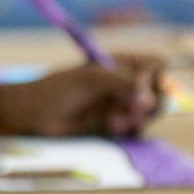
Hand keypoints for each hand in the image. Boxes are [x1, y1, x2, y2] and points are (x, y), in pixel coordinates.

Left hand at [0, 54, 167, 138]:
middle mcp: (126, 83)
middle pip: (160, 92)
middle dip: (149, 103)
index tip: (140, 85)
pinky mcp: (115, 125)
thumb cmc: (58, 89)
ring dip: (136, 119)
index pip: (157, 65)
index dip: (155, 76)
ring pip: (150, 113)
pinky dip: (129, 131)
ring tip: (114, 122)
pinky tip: (111, 129)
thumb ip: (123, 85)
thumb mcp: (91, 79)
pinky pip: (136, 130)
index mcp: (121, 63)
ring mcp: (121, 104)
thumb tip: (148, 101)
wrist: (34, 115)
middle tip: (130, 111)